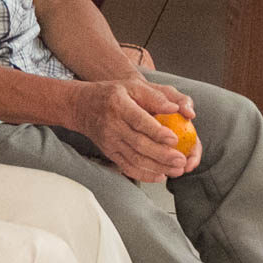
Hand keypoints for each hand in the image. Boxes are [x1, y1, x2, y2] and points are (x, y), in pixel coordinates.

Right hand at [71, 77, 200, 181]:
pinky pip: (127, 167)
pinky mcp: (109, 152)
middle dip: (162, 155)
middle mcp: (112, 125)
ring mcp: (110, 141)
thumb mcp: (133, 86)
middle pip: (139, 144)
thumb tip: (176, 108)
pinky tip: (160, 176)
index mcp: (119, 105)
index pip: (139, 121)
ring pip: (134, 159)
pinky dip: (144, 174)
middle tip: (181, 160)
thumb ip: (155, 96)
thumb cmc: (112, 93)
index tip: (174, 139)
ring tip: (176, 170)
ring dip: (157, 167)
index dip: (157, 132)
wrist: (82, 106)